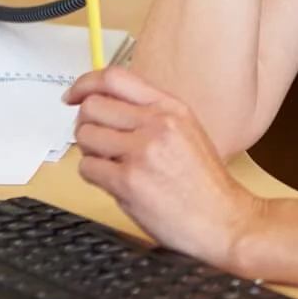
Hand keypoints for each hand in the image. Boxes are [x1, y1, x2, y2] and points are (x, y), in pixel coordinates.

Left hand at [64, 68, 262, 269]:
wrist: (224, 220)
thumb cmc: (204, 183)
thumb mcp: (187, 131)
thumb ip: (150, 113)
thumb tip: (106, 105)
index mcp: (170, 108)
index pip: (114, 78)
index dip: (85, 84)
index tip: (73, 94)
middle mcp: (156, 124)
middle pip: (92, 107)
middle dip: (86, 124)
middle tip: (95, 140)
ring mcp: (141, 152)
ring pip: (85, 136)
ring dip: (89, 151)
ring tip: (109, 163)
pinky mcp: (128, 182)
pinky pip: (87, 168)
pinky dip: (93, 175)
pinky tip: (113, 182)